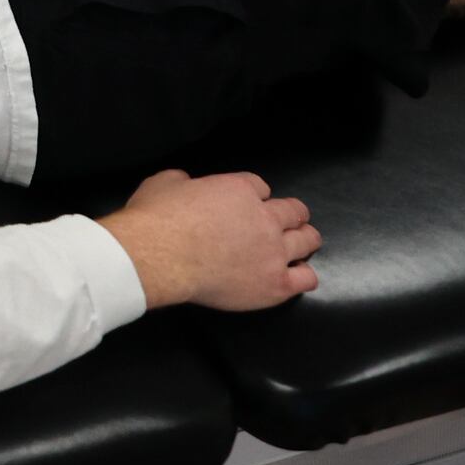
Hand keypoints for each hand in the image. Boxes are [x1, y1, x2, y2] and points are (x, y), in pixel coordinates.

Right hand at [101, 169, 320, 311]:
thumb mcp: (163, 182)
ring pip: (307, 241)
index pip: (261, 187)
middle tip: (287, 222)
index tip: (249, 203)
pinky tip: (296, 276)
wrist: (160, 257)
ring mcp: (274, 252)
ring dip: (304, 240)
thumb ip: (183, 181)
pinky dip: (304, 275)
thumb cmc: (157, 219)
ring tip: (299, 245)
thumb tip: (185, 184)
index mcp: (240, 190)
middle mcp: (265, 218)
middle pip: (294, 211)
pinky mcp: (276, 283)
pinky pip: (306, 279)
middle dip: (291, 215)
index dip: (256, 195)